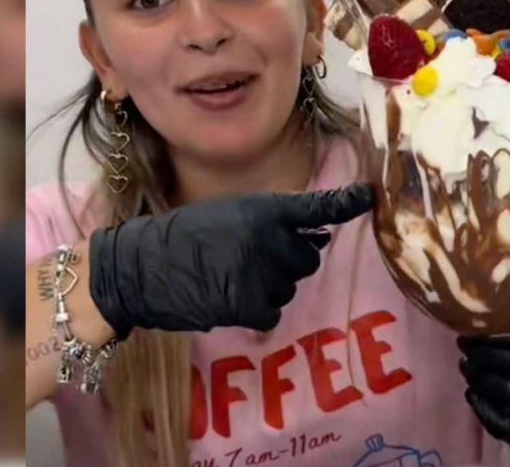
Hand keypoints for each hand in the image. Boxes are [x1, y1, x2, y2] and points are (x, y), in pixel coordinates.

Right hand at [89, 184, 372, 339]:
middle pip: (307, 259)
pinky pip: (272, 312)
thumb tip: (318, 238)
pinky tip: (227, 297)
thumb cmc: (184, 238)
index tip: (369, 198)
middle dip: (288, 261)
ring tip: (229, 275)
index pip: (314, 208)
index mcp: (264, 210)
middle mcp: (269, 238)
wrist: (139, 266)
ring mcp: (261, 273)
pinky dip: (256, 311)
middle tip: (250, 259)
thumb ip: (272, 223)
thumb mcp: (230, 215)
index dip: (345, 204)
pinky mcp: (250, 304)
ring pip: (289, 287)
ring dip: (268, 286)